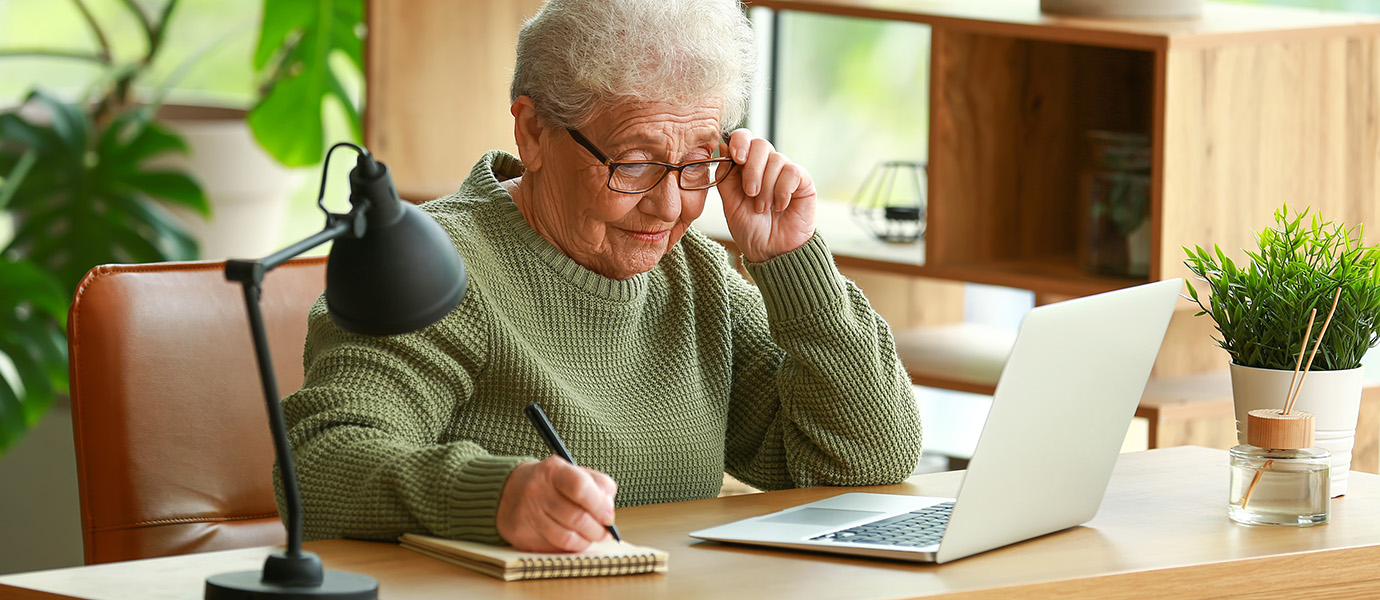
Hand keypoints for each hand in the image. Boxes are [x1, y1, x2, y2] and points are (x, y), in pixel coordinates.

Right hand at [497, 456, 617, 551]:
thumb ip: (596, 483)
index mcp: (552, 470)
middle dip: (598, 530)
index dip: (599, 505)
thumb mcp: (572, 471)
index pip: (580, 487)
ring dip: (586, 541)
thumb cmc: (550, 482)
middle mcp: (536, 491)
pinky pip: (554, 548)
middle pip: (576, 518)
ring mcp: (527, 515)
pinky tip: (575, 540)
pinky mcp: (522, 535)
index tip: (609, 517)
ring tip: (593, 537)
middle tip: (606, 533)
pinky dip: (571, 547)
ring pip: (567, 538)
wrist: (508, 491)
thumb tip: (609, 508)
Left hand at [716, 129, 816, 262]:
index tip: (737, 157)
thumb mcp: (729, 202)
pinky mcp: (803, 181)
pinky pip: (792, 172)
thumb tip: (723, 146)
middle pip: (761, 144)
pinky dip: (783, 190)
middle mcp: (766, 165)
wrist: (771, 251)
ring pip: (776, 160)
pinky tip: (781, 206)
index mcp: (746, 167)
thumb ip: (725, 175)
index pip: (744, 138)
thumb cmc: (750, 229)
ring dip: (766, 188)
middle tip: (750, 193)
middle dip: (752, 170)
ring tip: (764, 208)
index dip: (740, 141)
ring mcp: (785, 172)